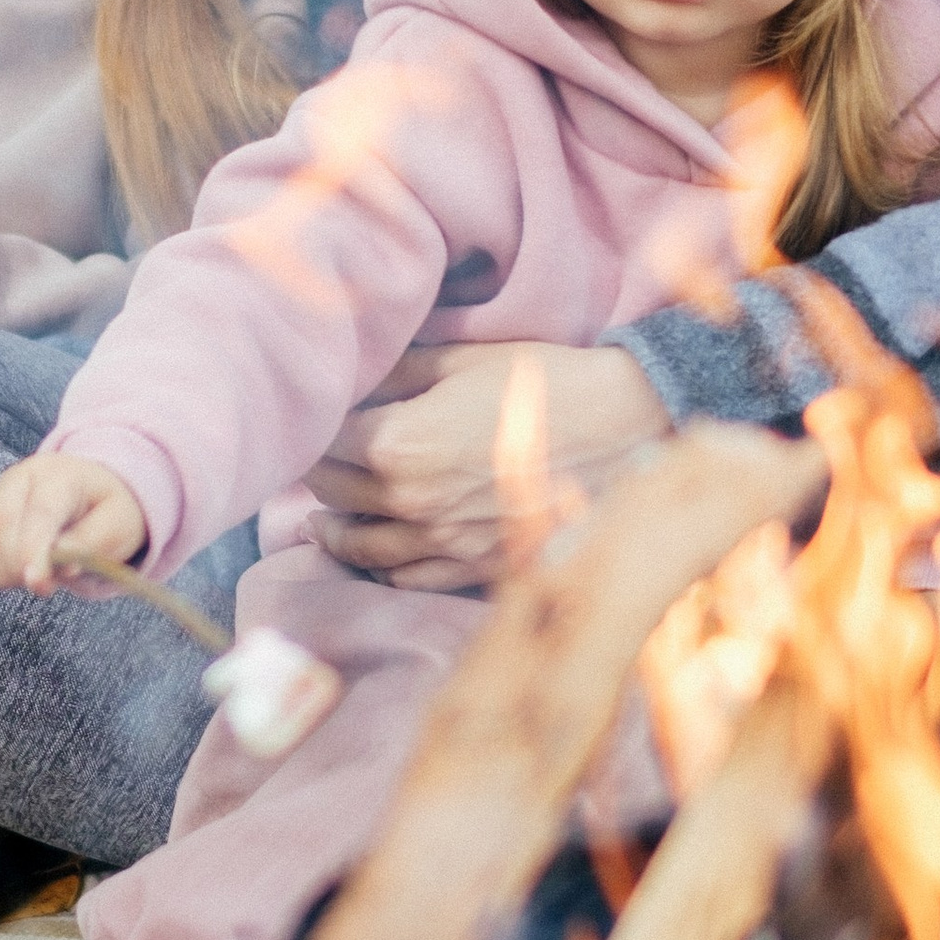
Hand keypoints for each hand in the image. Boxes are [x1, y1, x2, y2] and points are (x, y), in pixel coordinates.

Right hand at [0, 454, 148, 592]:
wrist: (91, 491)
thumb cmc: (107, 510)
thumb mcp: (118, 525)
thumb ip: (92, 545)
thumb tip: (62, 566)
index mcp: (61, 475)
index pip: (40, 511)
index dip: (34, 549)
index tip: (37, 583)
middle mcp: (22, 478)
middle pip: (4, 524)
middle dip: (20, 565)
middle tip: (46, 587)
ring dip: (8, 570)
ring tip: (40, 577)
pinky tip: (19, 573)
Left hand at [305, 341, 671, 589]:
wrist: (629, 427)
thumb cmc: (546, 382)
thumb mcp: (460, 360)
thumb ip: (395, 374)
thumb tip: (355, 378)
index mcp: (397, 445)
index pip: (322, 441)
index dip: (312, 426)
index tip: (311, 419)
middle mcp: (411, 503)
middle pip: (333, 494)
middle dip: (319, 473)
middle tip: (313, 460)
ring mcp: (443, 543)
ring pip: (361, 547)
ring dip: (336, 531)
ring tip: (324, 519)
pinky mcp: (475, 566)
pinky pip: (406, 578)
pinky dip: (381, 567)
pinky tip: (375, 554)